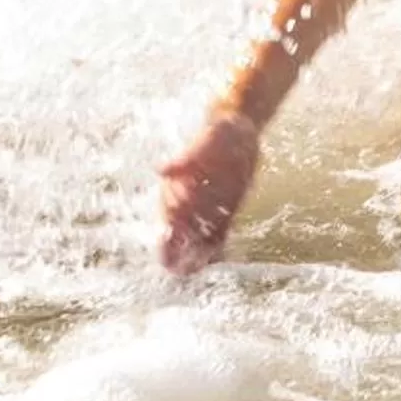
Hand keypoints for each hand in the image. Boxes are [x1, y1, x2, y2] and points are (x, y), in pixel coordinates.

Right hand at [159, 111, 261, 274]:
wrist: (239, 126)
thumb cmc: (218, 131)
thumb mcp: (207, 138)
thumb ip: (185, 157)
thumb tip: (160, 170)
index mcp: (180, 184)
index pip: (169, 217)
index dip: (165, 238)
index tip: (165, 258)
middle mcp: (191, 198)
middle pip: (182, 231)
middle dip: (180, 252)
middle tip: (180, 274)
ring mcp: (209, 203)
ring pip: (200, 235)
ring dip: (198, 253)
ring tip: (196, 273)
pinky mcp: (227, 205)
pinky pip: (221, 229)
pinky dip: (219, 244)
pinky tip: (219, 259)